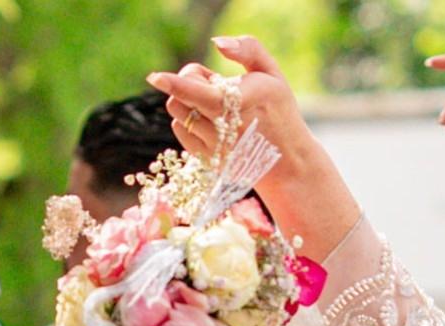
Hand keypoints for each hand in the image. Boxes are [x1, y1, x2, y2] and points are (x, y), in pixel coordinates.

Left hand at [146, 37, 313, 193]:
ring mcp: (217, 146)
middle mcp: (228, 127)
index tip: (156, 78)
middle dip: (191, 82)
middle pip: (182, 96)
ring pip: (178, 113)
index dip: (176, 83)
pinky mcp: (209, 159)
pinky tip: (210, 123)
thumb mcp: (273, 74)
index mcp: (245, 101)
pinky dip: (189, 122)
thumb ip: (248, 49)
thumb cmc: (279, 112)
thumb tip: (217, 43)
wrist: (288, 162)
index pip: (200, 92)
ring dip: (188, 102)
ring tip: (215, 106)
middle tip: (215, 87)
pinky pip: (181, 131)